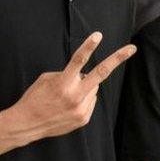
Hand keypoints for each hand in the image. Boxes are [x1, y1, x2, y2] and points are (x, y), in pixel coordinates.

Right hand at [10, 32, 136, 140]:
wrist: (27, 124)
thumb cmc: (35, 98)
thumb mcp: (47, 80)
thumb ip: (68, 74)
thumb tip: (85, 75)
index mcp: (63, 82)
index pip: (78, 60)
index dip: (88, 46)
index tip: (98, 35)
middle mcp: (74, 95)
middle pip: (101, 73)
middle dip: (118, 59)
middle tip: (132, 48)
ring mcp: (81, 108)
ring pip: (93, 89)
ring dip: (84, 88)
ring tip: (67, 97)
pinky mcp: (84, 117)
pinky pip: (90, 102)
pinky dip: (83, 100)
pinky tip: (68, 106)